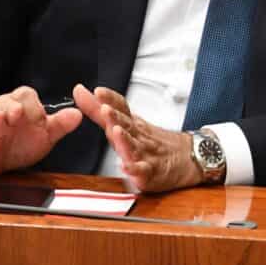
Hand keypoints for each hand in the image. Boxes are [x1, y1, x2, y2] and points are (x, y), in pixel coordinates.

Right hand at [0, 86, 83, 177]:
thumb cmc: (21, 142)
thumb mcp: (45, 134)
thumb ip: (60, 124)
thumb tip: (79, 114)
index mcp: (21, 106)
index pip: (26, 96)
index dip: (33, 106)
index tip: (40, 118)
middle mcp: (4, 111)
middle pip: (7, 103)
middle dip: (12, 108)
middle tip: (17, 114)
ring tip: (0, 121)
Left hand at [73, 83, 202, 193]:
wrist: (186, 158)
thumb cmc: (152, 141)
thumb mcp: (125, 122)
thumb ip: (97, 109)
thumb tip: (79, 91)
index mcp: (131, 123)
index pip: (121, 107)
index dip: (110, 98)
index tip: (98, 91)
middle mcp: (137, 136)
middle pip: (127, 124)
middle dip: (115, 116)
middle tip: (105, 109)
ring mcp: (144, 153)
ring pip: (133, 146)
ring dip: (124, 139)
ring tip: (116, 131)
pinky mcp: (150, 173)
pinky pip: (142, 171)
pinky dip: (134, 169)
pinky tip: (126, 167)